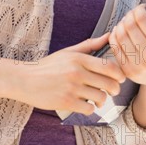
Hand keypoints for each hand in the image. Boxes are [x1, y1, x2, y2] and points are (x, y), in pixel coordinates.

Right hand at [11, 33, 125, 114]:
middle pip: (109, 84)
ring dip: (102, 100)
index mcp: (79, 58)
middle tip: (111, 91)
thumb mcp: (68, 52)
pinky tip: (84, 104)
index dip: (119, 74)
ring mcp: (72, 88)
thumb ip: (90, 45)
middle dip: (114, 89)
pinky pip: (89, 109)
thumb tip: (109, 35)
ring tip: (96, 98)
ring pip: (101, 98)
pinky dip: (90, 108)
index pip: (109, 66)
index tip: (120, 78)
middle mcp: (77, 72)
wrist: (25, 80)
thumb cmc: (48, 66)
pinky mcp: (66, 102)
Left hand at [108, 4, 145, 90]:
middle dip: (129, 15)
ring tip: (126, 21)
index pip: (142, 19)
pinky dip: (114, 35)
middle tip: (132, 13)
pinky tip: (119, 30)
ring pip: (120, 35)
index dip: (139, 9)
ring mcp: (137, 65)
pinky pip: (115, 47)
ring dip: (121, 24)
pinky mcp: (127, 71)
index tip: (142, 8)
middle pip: (130, 26)